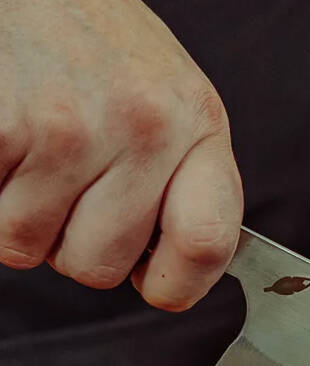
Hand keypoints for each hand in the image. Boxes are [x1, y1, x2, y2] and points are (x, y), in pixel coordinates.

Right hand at [0, 0, 241, 310]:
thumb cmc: (103, 53)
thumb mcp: (173, 107)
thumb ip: (183, 184)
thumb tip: (173, 263)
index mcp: (199, 126)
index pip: (208, 243)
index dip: (180, 285)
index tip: (161, 284)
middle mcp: (146, 127)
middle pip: (103, 267)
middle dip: (79, 245)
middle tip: (76, 187)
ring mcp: (74, 128)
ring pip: (36, 250)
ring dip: (30, 219)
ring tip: (42, 154)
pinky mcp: (8, 128)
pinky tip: (13, 145)